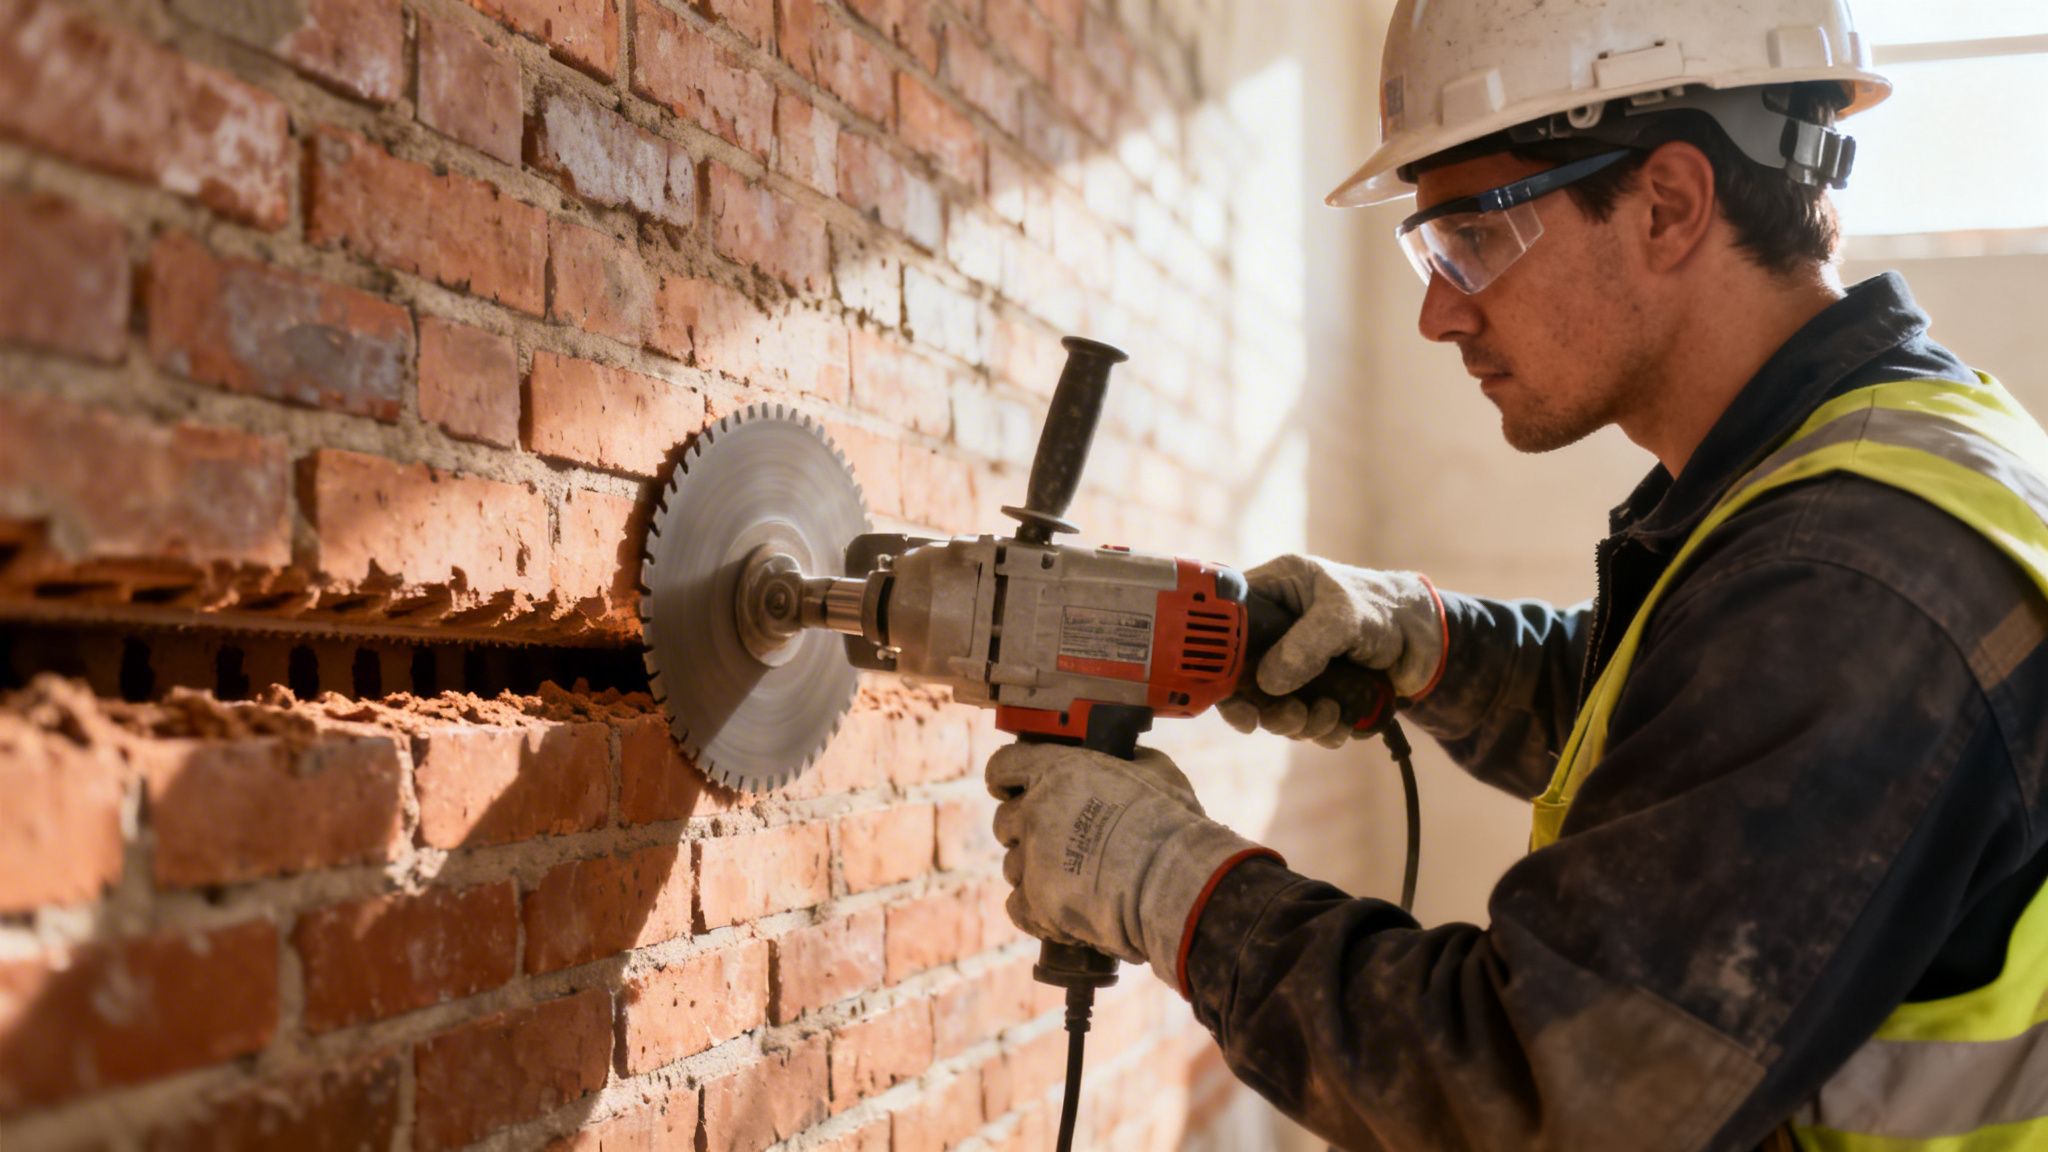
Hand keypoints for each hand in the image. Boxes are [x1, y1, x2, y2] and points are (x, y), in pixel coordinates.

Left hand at [986, 742, 1272, 991]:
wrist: (1174, 884)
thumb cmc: (1171, 823)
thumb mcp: (1157, 770)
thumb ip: (1128, 759)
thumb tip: (1126, 757)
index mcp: (1056, 771)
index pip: (1004, 765)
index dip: (1006, 778)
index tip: (1011, 788)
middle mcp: (1034, 812)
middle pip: (1004, 820)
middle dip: (1024, 829)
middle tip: (1054, 838)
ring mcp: (1032, 860)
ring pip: (1012, 865)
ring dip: (1034, 870)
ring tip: (1071, 879)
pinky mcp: (1037, 904)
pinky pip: (1017, 906)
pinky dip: (1034, 909)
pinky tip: (1059, 908)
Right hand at [1217, 555, 1445, 746]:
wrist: (1428, 642)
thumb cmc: (1385, 608)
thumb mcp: (1345, 616)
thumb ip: (1306, 644)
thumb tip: (1268, 684)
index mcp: (1272, 594)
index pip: (1223, 630)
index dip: (1219, 669)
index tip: (1236, 702)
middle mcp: (1275, 630)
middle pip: (1242, 679)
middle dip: (1266, 709)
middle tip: (1291, 718)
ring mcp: (1292, 662)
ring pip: (1273, 707)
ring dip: (1298, 724)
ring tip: (1329, 717)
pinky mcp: (1313, 691)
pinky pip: (1302, 721)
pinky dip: (1321, 731)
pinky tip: (1343, 722)